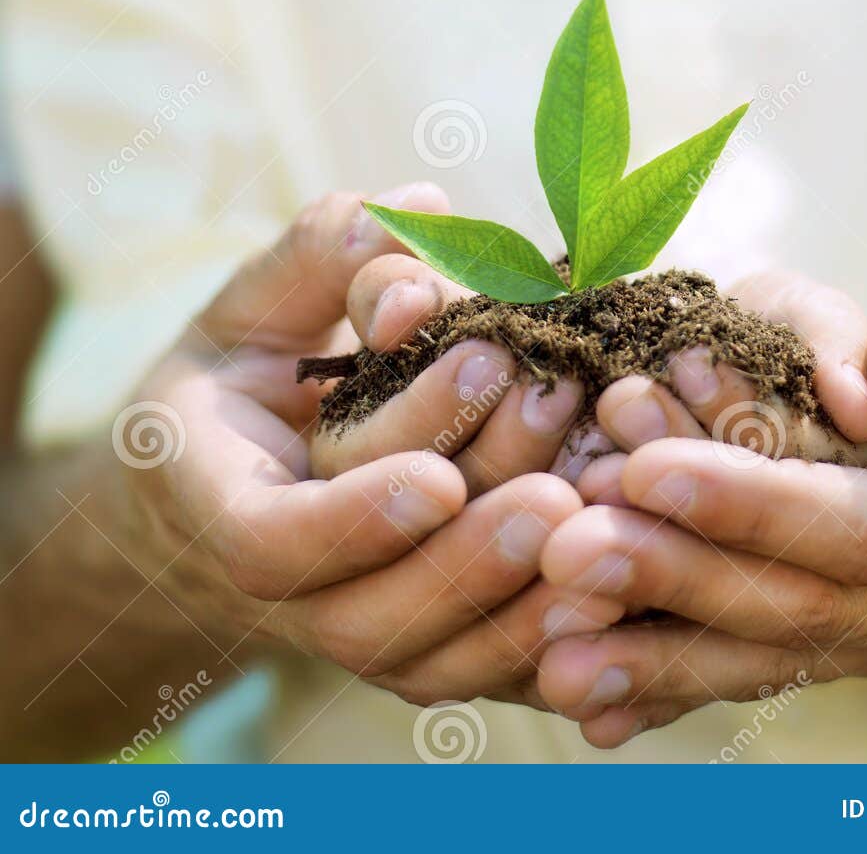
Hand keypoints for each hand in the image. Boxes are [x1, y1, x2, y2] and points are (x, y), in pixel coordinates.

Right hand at [118, 186, 609, 711]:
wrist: (243, 477)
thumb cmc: (253, 367)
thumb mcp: (260, 298)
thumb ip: (325, 254)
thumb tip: (411, 220)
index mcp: (221, 502)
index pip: (272, 543)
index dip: (355, 520)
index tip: (437, 477)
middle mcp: (289, 595)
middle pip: (371, 612)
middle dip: (465, 548)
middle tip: (549, 475)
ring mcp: (361, 637)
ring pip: (440, 656)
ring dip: (521, 596)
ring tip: (592, 511)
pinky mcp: (430, 652)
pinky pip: (489, 672)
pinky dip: (553, 639)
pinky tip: (619, 588)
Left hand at [537, 262, 866, 745]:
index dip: (756, 503)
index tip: (649, 469)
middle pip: (807, 601)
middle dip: (677, 577)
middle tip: (564, 549)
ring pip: (779, 654)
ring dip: (662, 653)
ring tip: (554, 647)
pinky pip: (773, 667)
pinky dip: (682, 685)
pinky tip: (594, 705)